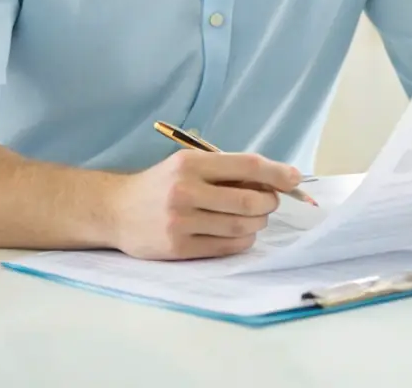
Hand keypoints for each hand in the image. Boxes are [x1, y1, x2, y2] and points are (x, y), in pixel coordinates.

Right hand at [109, 150, 301, 259]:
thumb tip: (275, 180)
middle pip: (249, 200)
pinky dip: (243, 241)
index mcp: (191, 164)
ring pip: (241, 226)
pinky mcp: (178, 248)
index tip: (295, 179)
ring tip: (254, 217)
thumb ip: (226, 170)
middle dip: (269, 202)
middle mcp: (185, 191)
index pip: (247, 166)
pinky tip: (240, 234)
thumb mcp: (188, 165)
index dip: (277, 173)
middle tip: (269, 202)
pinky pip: (226, 247)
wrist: (115, 211)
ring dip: (257, 223)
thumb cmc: (162, 184)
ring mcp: (181, 222)